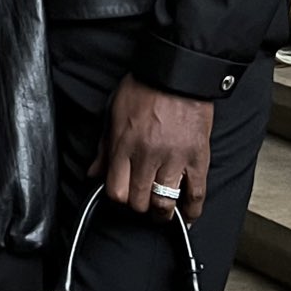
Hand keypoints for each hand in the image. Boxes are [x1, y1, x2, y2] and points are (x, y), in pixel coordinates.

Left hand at [89, 73, 213, 220]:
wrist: (177, 73)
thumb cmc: (143, 88)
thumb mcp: (113, 113)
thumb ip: (103, 148)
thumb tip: (93, 174)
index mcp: (123, 146)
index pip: (115, 191)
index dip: (118, 198)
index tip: (122, 196)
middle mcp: (147, 156)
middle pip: (138, 201)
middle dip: (139, 208)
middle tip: (142, 205)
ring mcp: (174, 158)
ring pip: (164, 202)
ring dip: (162, 213)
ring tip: (161, 212)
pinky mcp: (197, 157)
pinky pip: (196, 192)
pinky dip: (192, 210)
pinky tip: (188, 216)